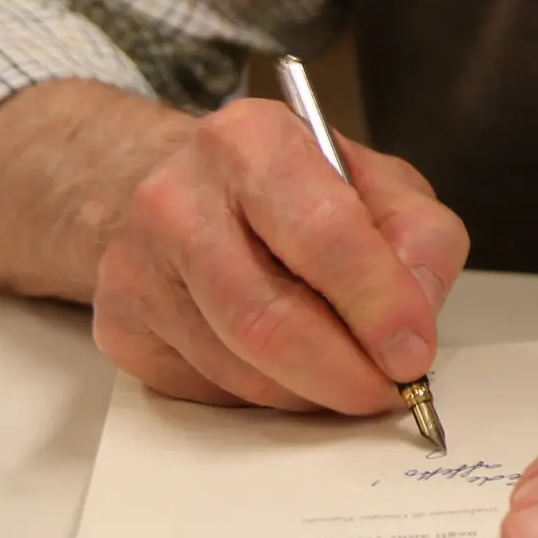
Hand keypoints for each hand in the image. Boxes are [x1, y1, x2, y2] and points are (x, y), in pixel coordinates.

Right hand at [90, 99, 469, 412]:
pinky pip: (207, 390)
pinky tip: (285, 366)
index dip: (377, 304)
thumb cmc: (290, 191)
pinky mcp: (120, 326)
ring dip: (308, 391)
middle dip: (342, 372)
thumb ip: (418, 238)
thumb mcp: (375, 183)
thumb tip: (416, 317)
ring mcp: (135, 266)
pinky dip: (264, 396)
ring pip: (238, 368)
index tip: (412, 355)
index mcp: (252, 140)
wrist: (181, 193)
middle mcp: (178, 198)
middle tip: (386, 391)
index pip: (323, 233)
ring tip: (344, 375)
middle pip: (267, 318)